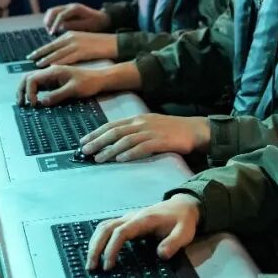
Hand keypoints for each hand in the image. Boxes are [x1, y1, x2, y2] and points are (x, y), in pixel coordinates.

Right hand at [16, 65, 107, 105]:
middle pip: (28, 78)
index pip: (32, 78)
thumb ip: (58, 95)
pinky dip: (34, 93)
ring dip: (26, 91)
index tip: (34, 104)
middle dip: (22, 90)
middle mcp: (50, 72)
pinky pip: (40, 86)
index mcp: (54, 71)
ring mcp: (52, 77)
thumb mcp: (74, 90)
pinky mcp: (55, 82)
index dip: (29, 91)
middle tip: (21, 104)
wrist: (100, 79)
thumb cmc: (89, 83)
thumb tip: (42, 102)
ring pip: (33, 82)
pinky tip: (35, 102)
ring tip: (24, 103)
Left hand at [28, 31, 117, 66]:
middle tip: (30, 59)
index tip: (33, 54)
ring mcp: (76, 44)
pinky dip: (57, 63)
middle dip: (40, 53)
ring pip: (57, 53)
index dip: (42, 49)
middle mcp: (71, 37)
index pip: (52, 43)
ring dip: (46, 59)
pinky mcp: (81, 51)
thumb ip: (72, 45)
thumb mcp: (83, 40)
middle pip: (51, 47)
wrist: (114, 43)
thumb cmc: (99, 44)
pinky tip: (52, 67)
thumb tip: (63, 54)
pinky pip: (66, 58)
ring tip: (38, 65)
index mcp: (70, 34)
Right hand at [43, 3, 110, 33]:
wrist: (102, 19)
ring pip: (52, 11)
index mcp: (76, 8)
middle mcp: (70, 6)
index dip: (55, 24)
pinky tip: (52, 29)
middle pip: (53, 10)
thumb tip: (61, 27)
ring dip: (48, 20)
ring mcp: (67, 7)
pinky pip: (54, 14)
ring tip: (49, 31)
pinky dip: (51, 20)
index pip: (61, 15)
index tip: (52, 33)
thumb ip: (75, 25)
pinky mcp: (65, 11)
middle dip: (49, 21)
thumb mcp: (87, 25)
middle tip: (49, 32)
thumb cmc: (96, 23)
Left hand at [79, 114, 210, 161]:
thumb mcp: (150, 125)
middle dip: (98, 141)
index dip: (96, 133)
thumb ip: (134, 131)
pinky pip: (142, 147)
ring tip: (99, 159)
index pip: (112, 125)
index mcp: (138, 118)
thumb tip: (116, 142)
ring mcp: (151, 131)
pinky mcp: (161, 141)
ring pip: (126, 140)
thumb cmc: (172, 130)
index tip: (83, 141)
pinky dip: (130, 153)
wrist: (194, 130)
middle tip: (85, 151)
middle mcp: (142, 123)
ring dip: (110, 150)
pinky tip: (121, 159)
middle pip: (115, 132)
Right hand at [86, 195, 200, 270]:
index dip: (112, 248)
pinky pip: (108, 228)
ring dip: (94, 243)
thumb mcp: (184, 232)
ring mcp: (128, 218)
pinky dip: (99, 239)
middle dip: (96, 247)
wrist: (183, 206)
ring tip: (90, 263)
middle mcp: (132, 217)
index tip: (108, 265)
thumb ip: (174, 243)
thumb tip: (161, 255)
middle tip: (91, 267)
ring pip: (104, 227)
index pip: (121, 232)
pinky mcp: (127, 222)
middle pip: (106, 228)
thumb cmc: (183, 221)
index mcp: (144, 220)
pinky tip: (96, 252)